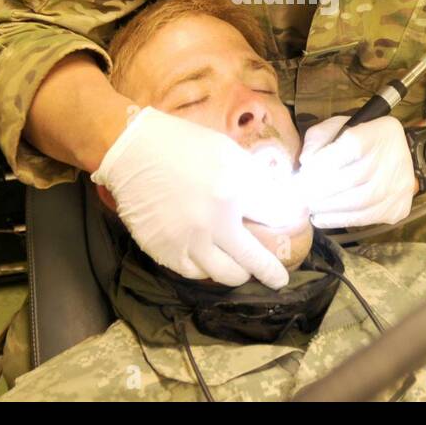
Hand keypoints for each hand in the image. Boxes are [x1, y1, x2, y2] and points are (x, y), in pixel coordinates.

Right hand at [91, 107, 291, 288]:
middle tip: (277, 278)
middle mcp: (214, 221)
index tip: (292, 226)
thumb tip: (280, 203)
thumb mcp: (228, 152)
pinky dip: (207, 269)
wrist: (133, 152)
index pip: (274, 216)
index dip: (287, 222)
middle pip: (254, 260)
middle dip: (270, 271)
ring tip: (242, 269)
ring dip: (239, 272)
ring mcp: (189, 241)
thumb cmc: (184, 146)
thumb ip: (255, 179)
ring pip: (227, 275)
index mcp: (233, 189)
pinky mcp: (166, 252)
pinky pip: (196, 274)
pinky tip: (211, 261)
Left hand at [296, 115, 415, 228]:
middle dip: (320, 190)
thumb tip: (306, 162)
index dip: (321, 164)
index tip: (301, 176)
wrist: (395, 154)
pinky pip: (366, 219)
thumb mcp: (336, 127)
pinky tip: (322, 218)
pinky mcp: (399, 207)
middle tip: (301, 196)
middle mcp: (393, 159)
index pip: (349, 148)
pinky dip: (339, 220)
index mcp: (377, 133)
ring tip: (310, 207)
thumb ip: (317, 138)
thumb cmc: (359, 139)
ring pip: (359, 203)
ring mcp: (399, 186)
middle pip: (352, 179)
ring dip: (328, 208)